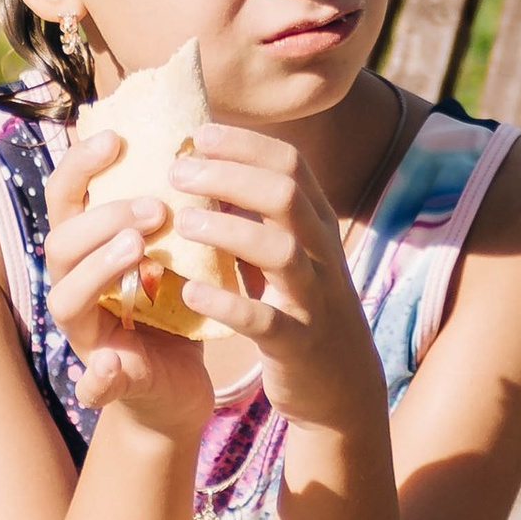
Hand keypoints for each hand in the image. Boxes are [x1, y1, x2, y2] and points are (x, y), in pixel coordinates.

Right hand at [42, 128, 213, 434]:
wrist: (180, 383)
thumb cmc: (176, 303)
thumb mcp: (178, 245)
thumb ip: (174, 203)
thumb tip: (196, 135)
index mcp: (89, 247)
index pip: (66, 196)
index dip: (80, 164)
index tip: (116, 136)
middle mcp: (75, 285)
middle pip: (59, 243)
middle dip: (102, 218)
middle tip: (154, 207)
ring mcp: (86, 334)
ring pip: (65, 299)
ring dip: (97, 270)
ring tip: (139, 250)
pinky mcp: (109, 380)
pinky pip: (91, 381)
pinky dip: (97, 375)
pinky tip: (112, 361)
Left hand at [165, 122, 385, 434]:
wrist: (342, 386)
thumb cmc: (300, 307)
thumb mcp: (291, 252)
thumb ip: (259, 213)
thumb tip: (207, 163)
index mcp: (316, 224)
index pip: (290, 164)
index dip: (245, 143)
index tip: (198, 133)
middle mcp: (321, 254)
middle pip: (285, 195)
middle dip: (231, 174)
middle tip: (178, 170)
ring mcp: (313, 299)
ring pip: (281, 251)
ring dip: (229, 229)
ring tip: (183, 221)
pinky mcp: (298, 344)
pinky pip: (266, 320)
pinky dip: (229, 304)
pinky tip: (191, 293)